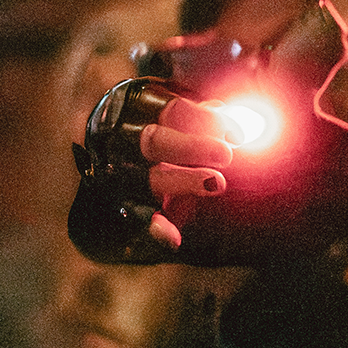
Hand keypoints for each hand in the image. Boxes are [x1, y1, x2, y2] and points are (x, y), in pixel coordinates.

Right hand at [70, 77, 238, 258]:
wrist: (111, 142)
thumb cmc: (161, 121)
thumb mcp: (178, 108)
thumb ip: (202, 115)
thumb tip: (235, 125)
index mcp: (141, 108)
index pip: (174, 111)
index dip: (207, 120)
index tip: (237, 133)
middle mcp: (127, 139)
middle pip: (157, 142)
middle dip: (193, 147)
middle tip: (226, 155)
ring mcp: (123, 172)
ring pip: (150, 179)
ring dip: (184, 182)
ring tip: (217, 184)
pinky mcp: (123, 201)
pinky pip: (137, 216)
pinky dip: (155, 228)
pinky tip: (174, 239)